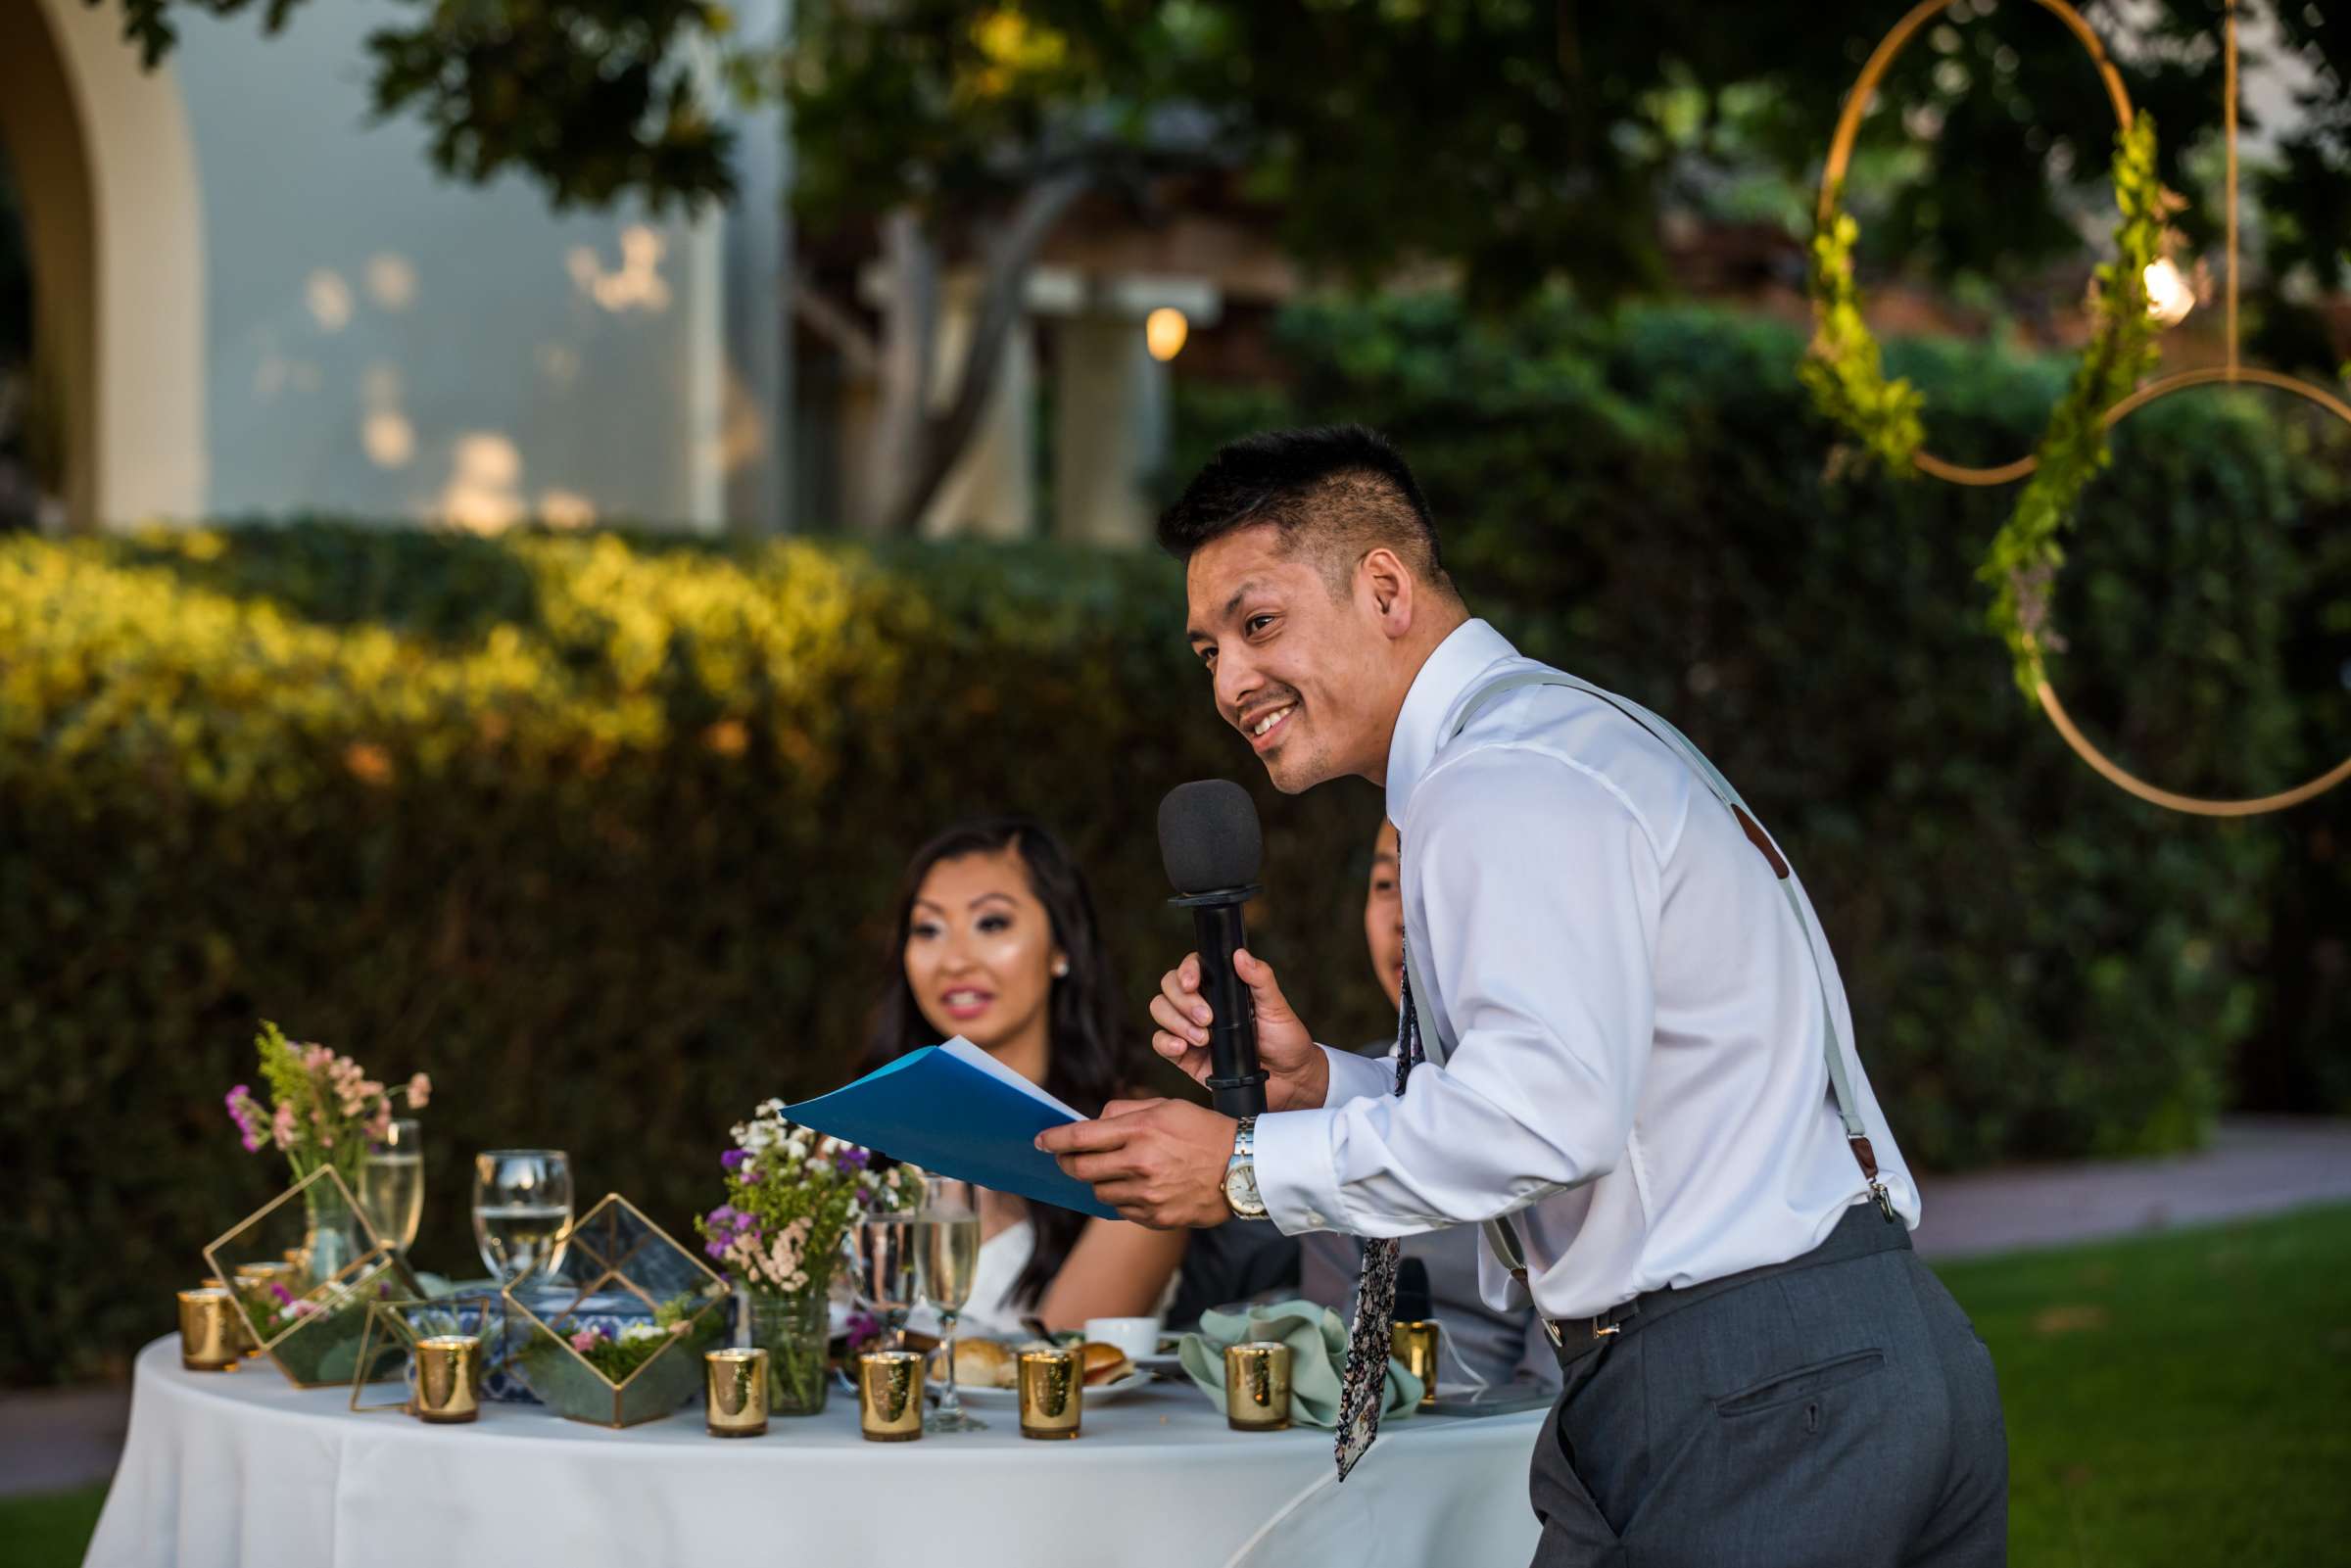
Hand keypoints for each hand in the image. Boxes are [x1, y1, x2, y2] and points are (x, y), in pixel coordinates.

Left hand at [1035, 1098, 1238, 1228]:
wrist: (1245, 1167)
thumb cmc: (1205, 1131)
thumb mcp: (1168, 1106)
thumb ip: (1126, 1112)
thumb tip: (1094, 1122)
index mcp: (1141, 1130)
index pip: (1081, 1137)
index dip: (1054, 1140)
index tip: (1041, 1141)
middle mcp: (1140, 1163)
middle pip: (1082, 1169)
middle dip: (1067, 1164)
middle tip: (1066, 1159)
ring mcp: (1147, 1194)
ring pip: (1099, 1192)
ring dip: (1099, 1182)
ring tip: (1116, 1171)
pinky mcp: (1156, 1217)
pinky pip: (1122, 1210)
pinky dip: (1123, 1199)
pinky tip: (1139, 1188)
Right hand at [1148, 948, 1328, 1110]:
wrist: (1288, 1081)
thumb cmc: (1285, 1040)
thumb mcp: (1277, 1007)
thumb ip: (1260, 980)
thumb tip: (1240, 955)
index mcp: (1221, 988)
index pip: (1192, 968)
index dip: (1186, 971)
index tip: (1192, 983)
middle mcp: (1201, 1004)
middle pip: (1169, 988)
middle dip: (1183, 1001)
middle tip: (1208, 1018)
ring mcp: (1190, 1029)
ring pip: (1161, 1011)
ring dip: (1176, 1022)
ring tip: (1203, 1039)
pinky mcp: (1186, 1056)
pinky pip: (1160, 1043)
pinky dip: (1165, 1043)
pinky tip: (1183, 1048)